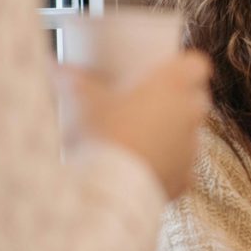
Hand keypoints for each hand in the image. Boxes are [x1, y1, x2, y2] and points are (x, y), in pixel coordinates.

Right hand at [54, 51, 210, 198]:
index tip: (169, 70)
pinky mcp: (186, 177)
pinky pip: (183, 168)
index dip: (186, 66)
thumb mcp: (81, 100)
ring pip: (191, 134)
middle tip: (151, 102)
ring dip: (174, 134)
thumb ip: (69, 79)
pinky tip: (145, 170)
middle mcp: (190, 113)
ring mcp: (191, 146)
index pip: (198, 64)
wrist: (109, 186)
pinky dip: (168, 168)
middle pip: (198, 98)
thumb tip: (52, 65)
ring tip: (142, 138)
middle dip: (180, 99)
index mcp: (173, 84)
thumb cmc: (100, 132)